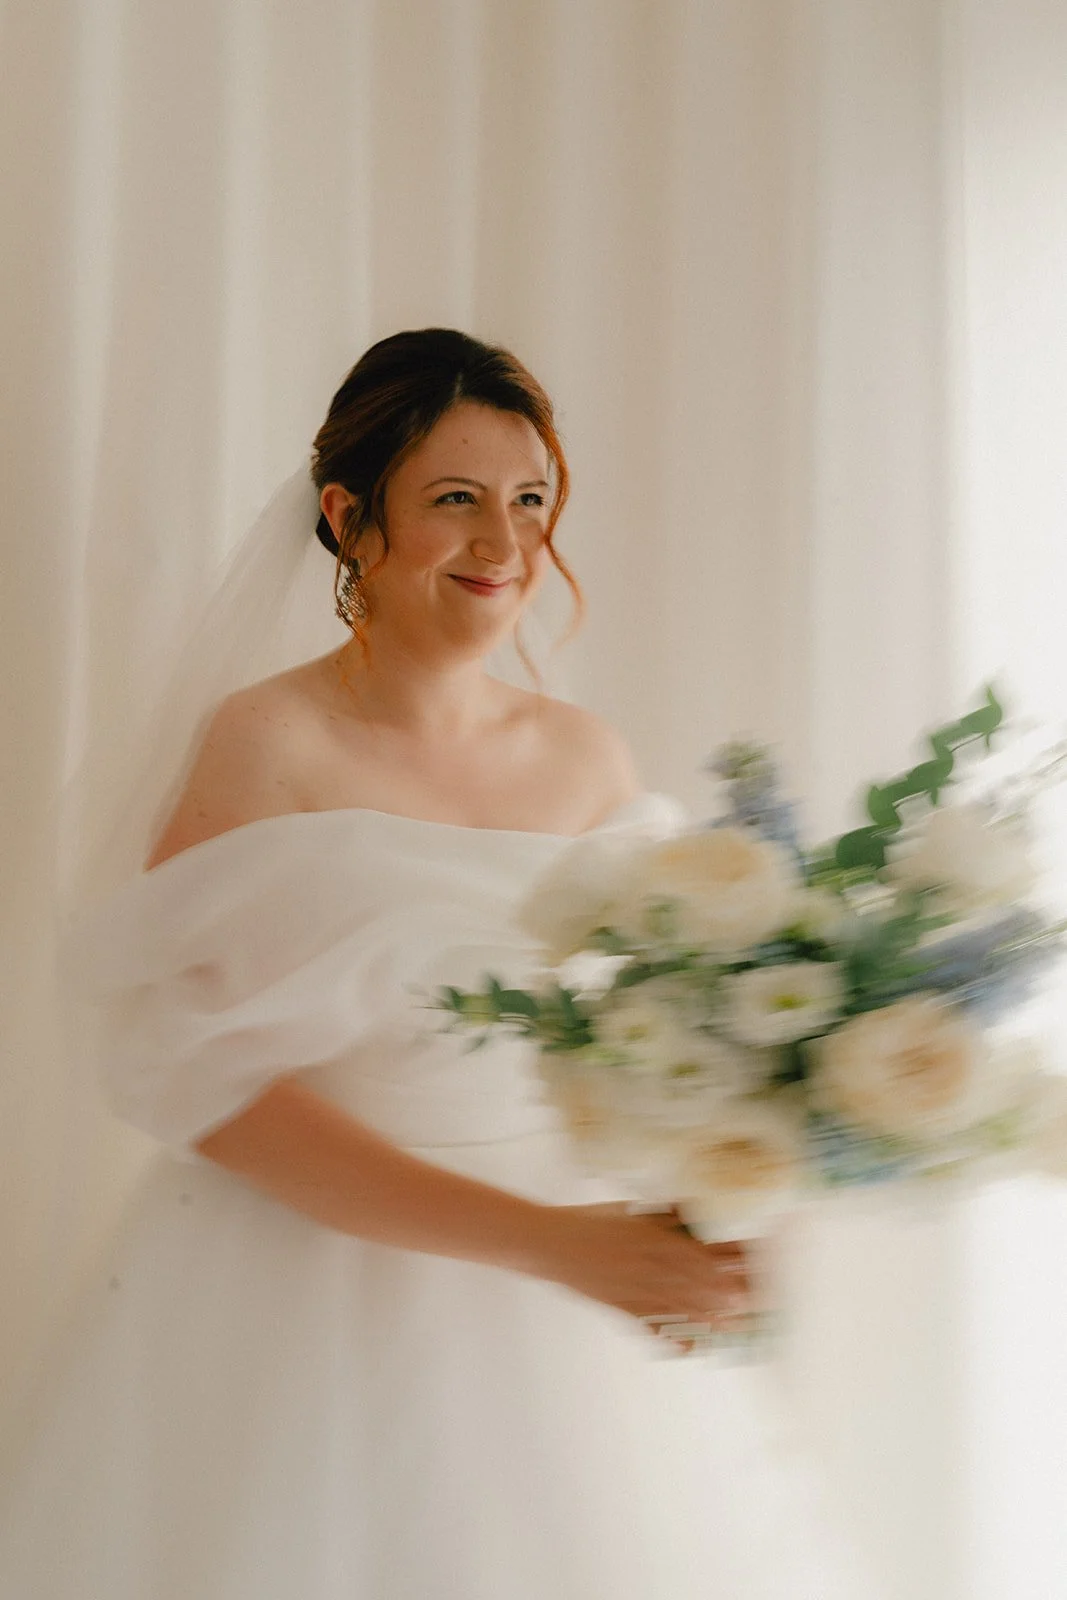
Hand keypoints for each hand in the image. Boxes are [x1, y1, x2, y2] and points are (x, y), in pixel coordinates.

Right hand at [532, 1200, 756, 1353]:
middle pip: (686, 1280)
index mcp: (643, 1234)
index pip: (687, 1250)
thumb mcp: (624, 1209)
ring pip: (672, 1304)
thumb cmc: (586, 1221)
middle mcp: (639, 1262)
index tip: (739, 1267)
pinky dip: (667, 1336)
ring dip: (702, 1315)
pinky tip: (687, 1345)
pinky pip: (646, 1323)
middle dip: (717, 1293)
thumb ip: (658, 1214)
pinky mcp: (617, 1306)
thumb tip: (689, 1211)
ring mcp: (629, 1287)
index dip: (715, 1261)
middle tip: (745, 1302)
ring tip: (727, 1324)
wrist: (548, 1243)